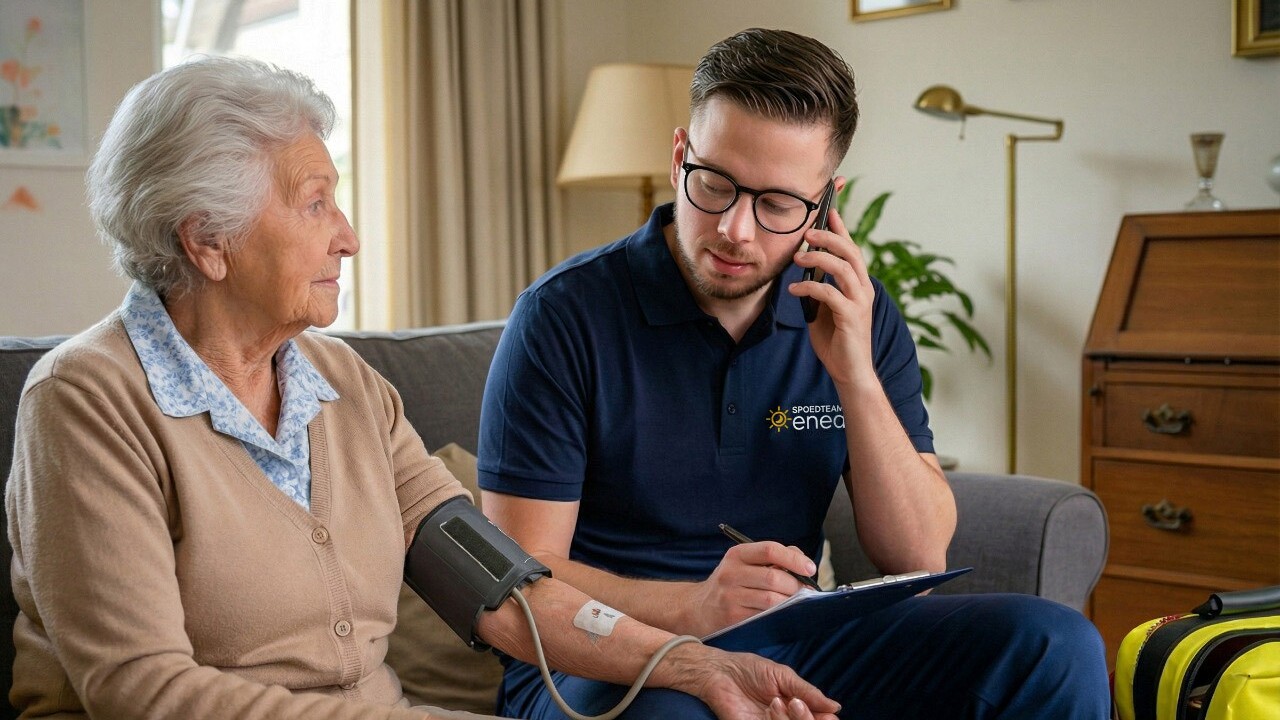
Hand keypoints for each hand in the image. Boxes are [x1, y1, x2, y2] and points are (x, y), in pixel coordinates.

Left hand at [678, 645, 840, 719]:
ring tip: (775, 702)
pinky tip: (770, 708)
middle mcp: (785, 718)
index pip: (818, 718)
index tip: (828, 717)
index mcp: (796, 705)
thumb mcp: (783, 676)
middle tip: (795, 704)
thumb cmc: (750, 669)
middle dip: (806, 719)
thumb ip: (807, 691)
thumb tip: (835, 706)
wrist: (719, 672)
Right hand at [683, 541, 818, 635]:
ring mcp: (730, 596)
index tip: (810, 569)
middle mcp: (731, 572)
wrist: (698, 608)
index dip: (794, 559)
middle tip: (805, 592)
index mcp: (737, 554)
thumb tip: (803, 564)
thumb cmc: (731, 584)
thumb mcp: (744, 564)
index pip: (770, 549)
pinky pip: (764, 616)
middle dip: (796, 586)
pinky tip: (783, 614)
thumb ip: (772, 559)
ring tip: (796, 603)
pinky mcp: (732, 616)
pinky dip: (779, 615)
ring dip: (790, 602)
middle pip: (774, 577)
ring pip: (771, 599)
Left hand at [787, 192, 877, 389]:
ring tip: (798, 259)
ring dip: (819, 259)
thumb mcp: (824, 308)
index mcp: (858, 285)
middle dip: (829, 237)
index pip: (852, 249)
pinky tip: (795, 289)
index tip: (828, 209)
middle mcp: (864, 289)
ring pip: (843, 268)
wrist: (849, 371)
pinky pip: (830, 293)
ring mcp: (860, 302)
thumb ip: (820, 289)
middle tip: (807, 232)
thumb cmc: (836, 340)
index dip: (841, 228)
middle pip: (851, 252)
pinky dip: (810, 288)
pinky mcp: (851, 317)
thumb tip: (803, 271)